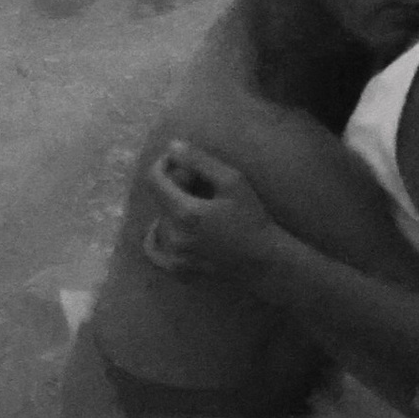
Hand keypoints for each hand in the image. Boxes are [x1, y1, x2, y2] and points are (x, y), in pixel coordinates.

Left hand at [142, 143, 277, 283]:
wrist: (265, 262)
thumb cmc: (252, 219)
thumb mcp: (233, 182)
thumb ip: (199, 161)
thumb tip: (171, 146)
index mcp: (185, 213)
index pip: (154, 179)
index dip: (163, 164)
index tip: (178, 161)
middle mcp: (174, 237)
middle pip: (159, 200)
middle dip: (174, 187)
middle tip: (199, 185)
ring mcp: (174, 257)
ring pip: (158, 222)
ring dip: (171, 210)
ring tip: (196, 208)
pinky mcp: (177, 271)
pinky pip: (154, 250)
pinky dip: (157, 236)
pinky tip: (172, 229)